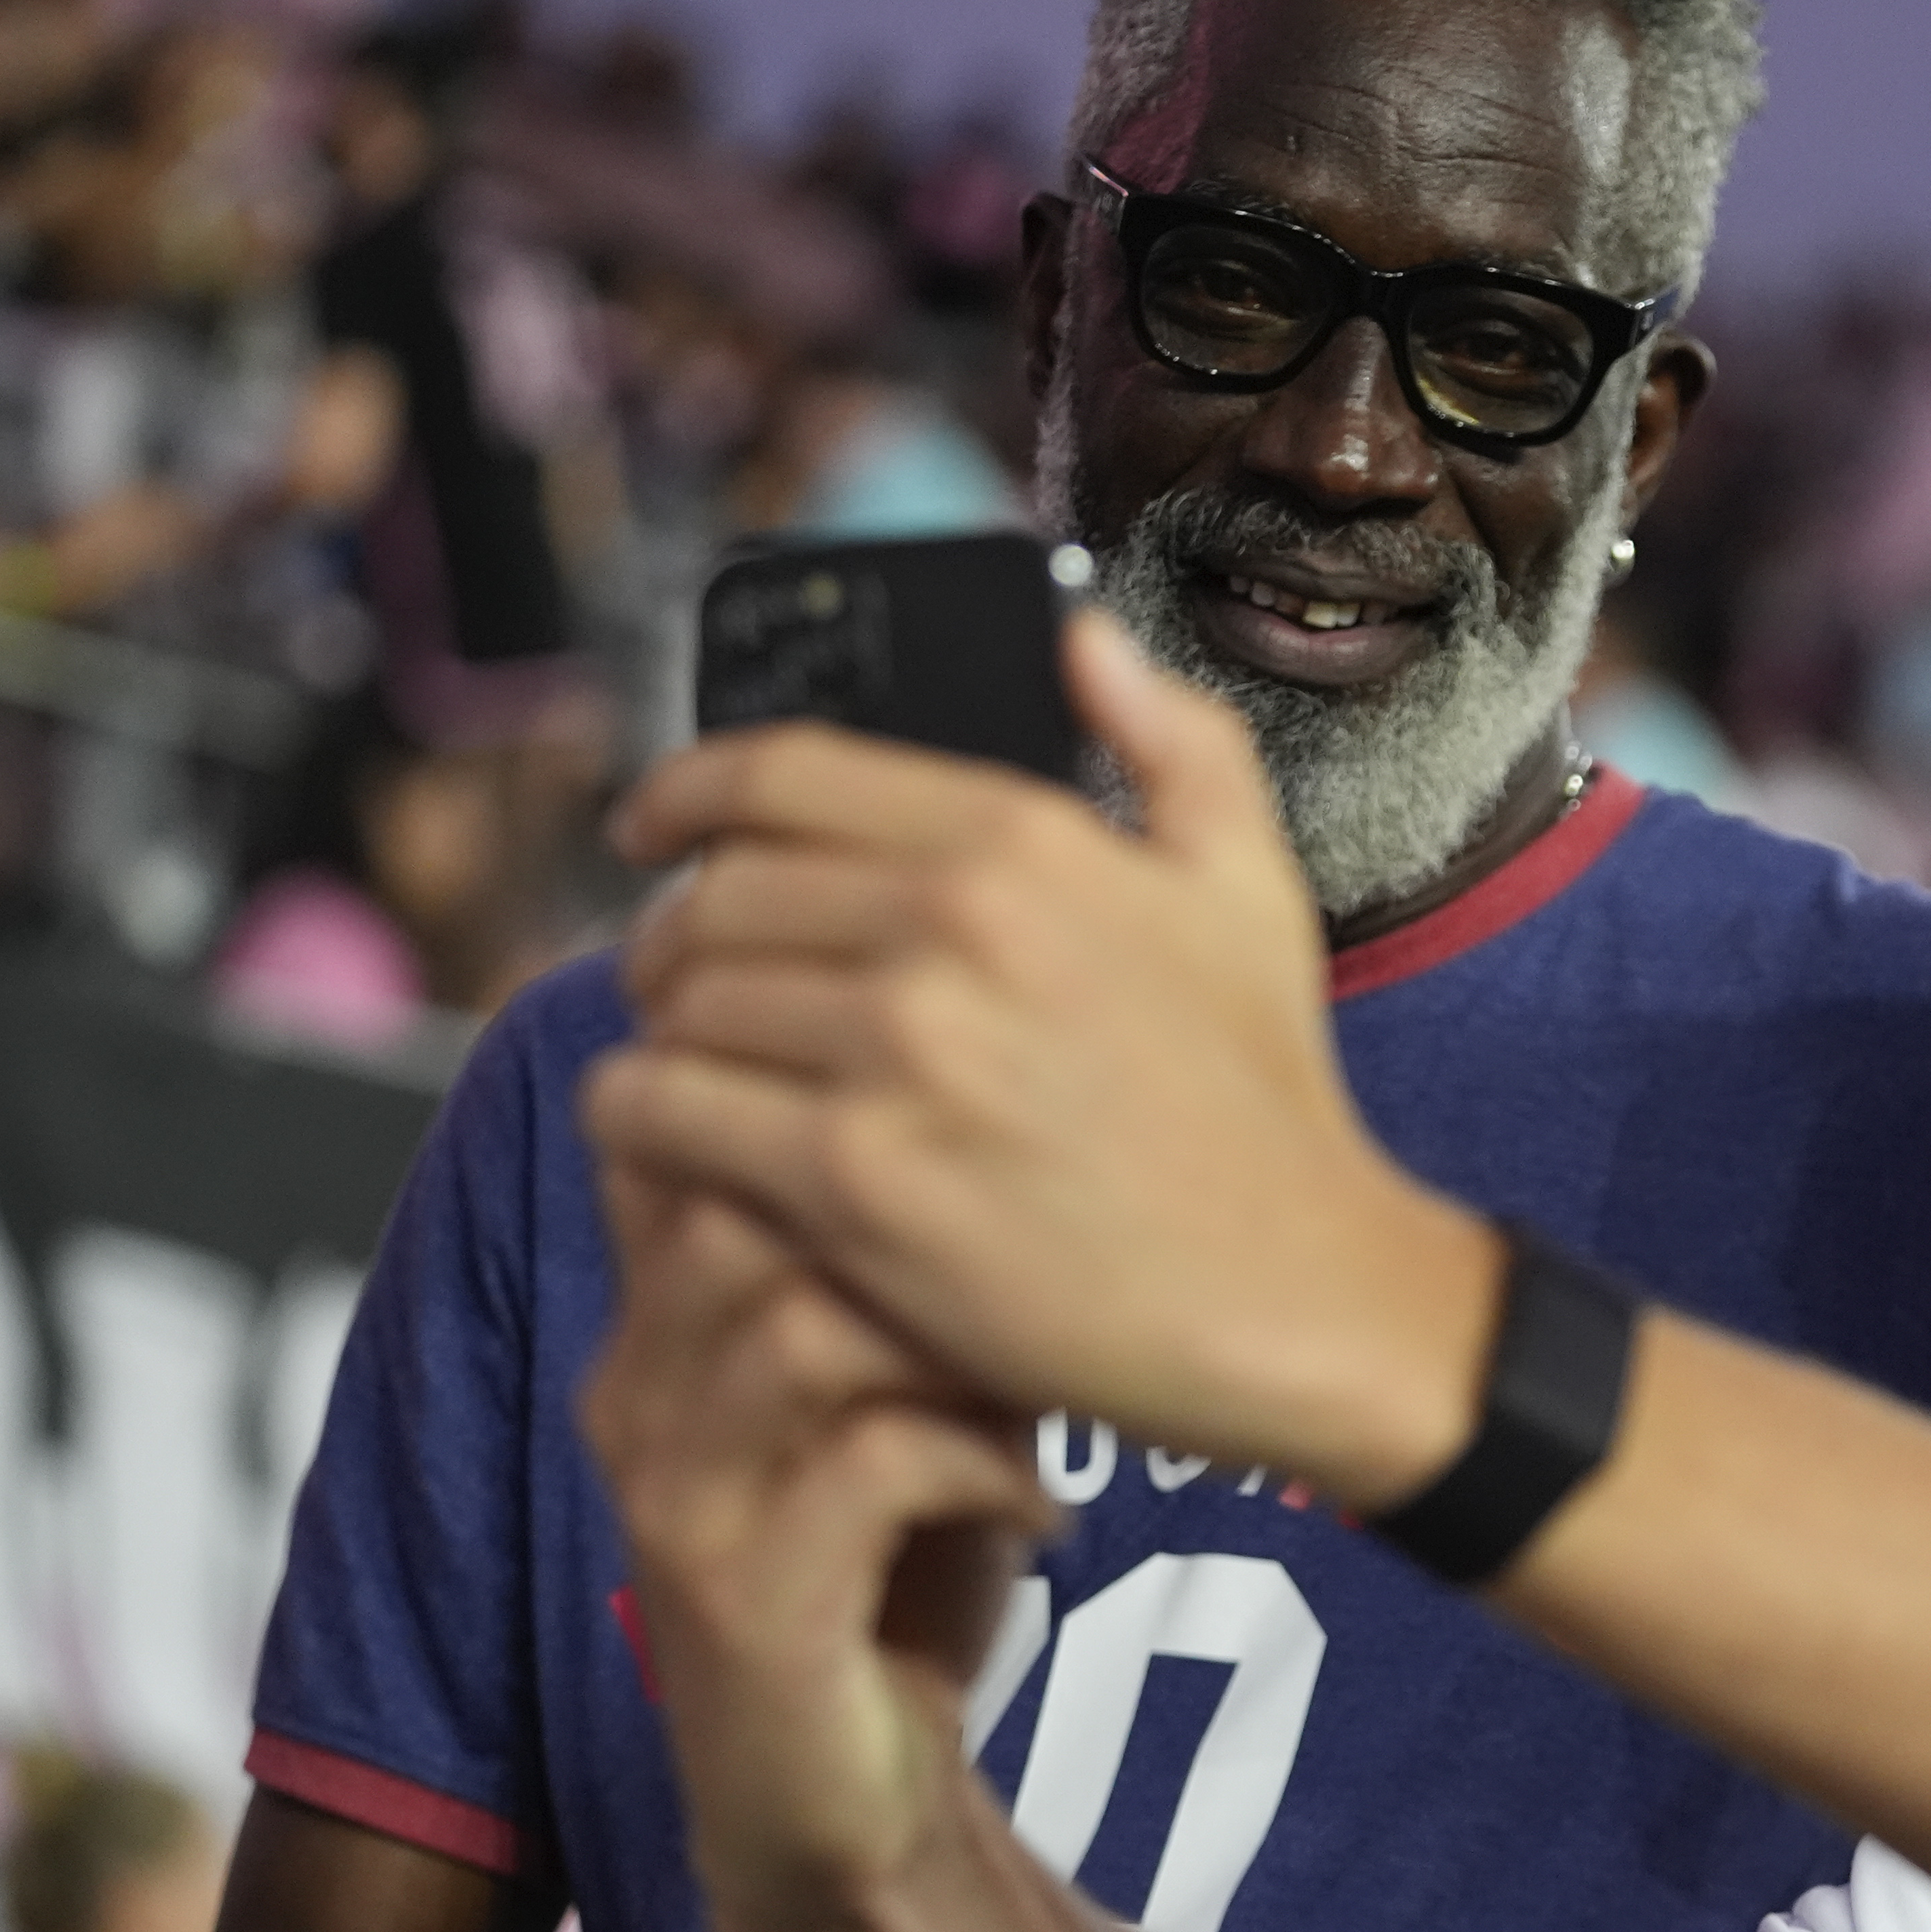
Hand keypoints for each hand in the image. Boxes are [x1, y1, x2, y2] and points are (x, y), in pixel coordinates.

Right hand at [579, 1162, 1063, 1931]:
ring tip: (1045, 1395)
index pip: (690, 1131)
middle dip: (925, 1218)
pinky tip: (1043, 1501)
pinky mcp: (742, 1601)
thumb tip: (1024, 1121)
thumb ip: (916, 1269)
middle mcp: (637, 1392)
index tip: (987, 1158)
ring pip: (808, 1319)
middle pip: (744, 1196)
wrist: (846, 1814)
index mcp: (660, 1325)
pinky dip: (987, 1461)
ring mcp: (680, 1496)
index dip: (836, 1112)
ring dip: (964, 1342)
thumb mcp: (905, 1394)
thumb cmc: (893, 1577)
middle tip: (1044, 1282)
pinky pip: (872, 1458)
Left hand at [585, 614, 1496, 1503]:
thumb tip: (1079, 638)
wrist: (1289, 1293)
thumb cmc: (1264, 1098)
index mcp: (1023, 840)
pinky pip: (665, 1114)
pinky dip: (642, 1121)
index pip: (778, 774)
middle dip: (668, 934)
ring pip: (679, 1007)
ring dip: (660, 1035)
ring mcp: (893, 1055)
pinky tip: (675, 1142)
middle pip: (713, 895)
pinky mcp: (851, 1181)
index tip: (649, 827)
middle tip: (675, 981)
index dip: (682, 792)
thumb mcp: (1251, 885)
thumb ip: (1174, 740)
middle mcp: (947, 927)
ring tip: (688, 1069)